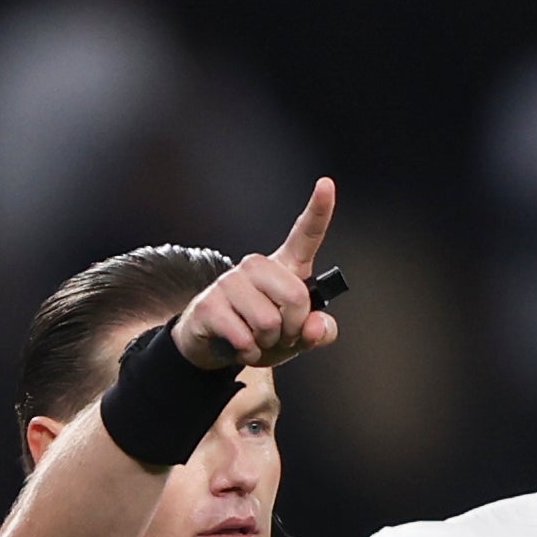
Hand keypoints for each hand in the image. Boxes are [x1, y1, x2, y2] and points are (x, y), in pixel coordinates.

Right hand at [173, 178, 340, 371]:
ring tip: (256, 339)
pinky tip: (239, 346)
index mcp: (284, 268)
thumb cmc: (260, 335)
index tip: (326, 184)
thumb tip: (316, 326)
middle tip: (279, 336)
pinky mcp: (210, 304)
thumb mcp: (296, 338)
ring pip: (269, 322)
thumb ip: (317, 332)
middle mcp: (257, 267)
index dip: (318, 210)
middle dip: (293, 328)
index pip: (305, 235)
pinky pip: (244, 337)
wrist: (213, 348)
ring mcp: (230, 282)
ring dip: (267, 343)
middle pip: (295, 296)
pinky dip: (248, 352)